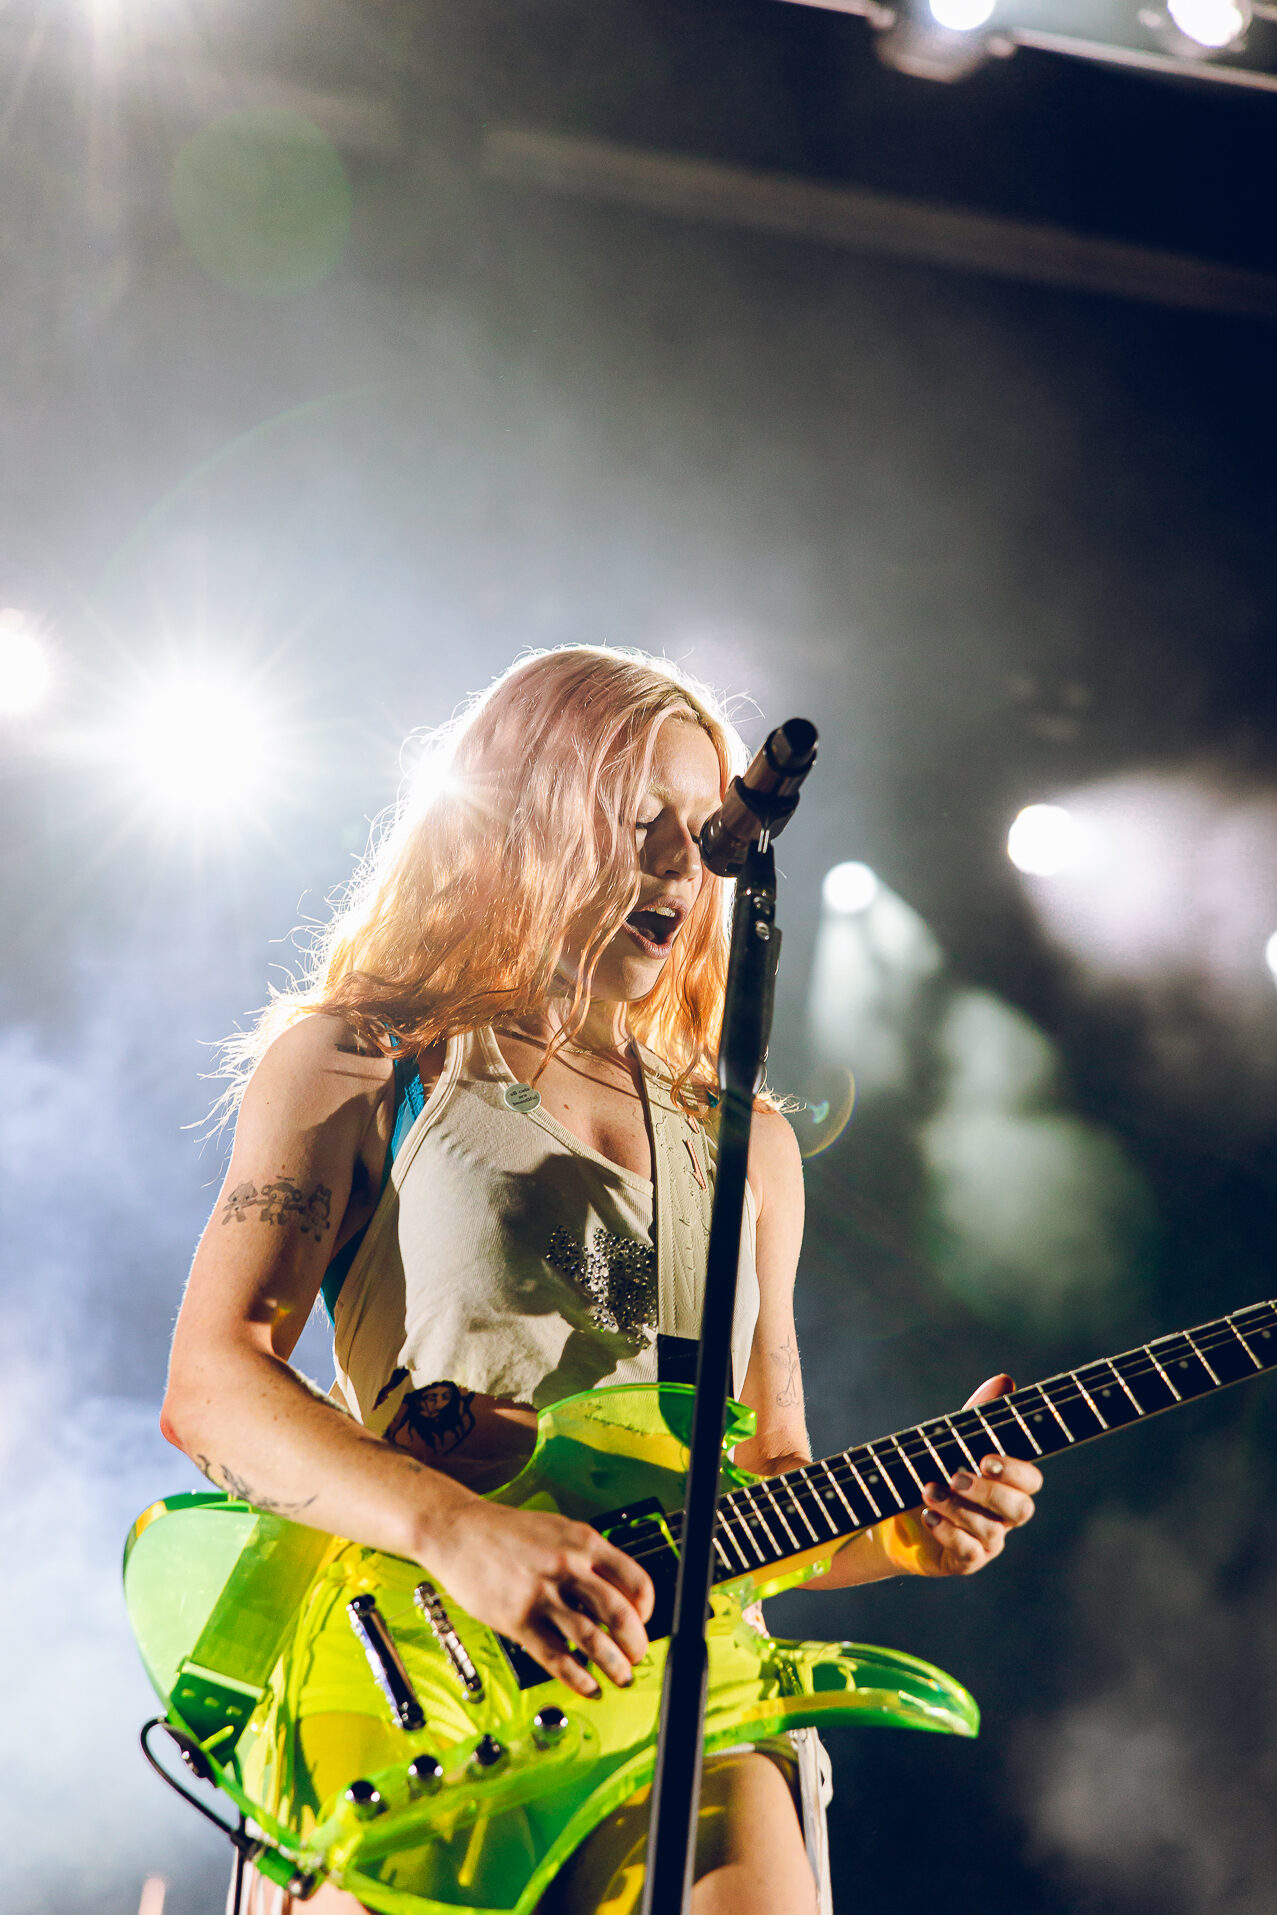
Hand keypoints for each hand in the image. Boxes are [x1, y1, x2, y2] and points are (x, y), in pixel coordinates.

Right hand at [423, 1497, 654, 1697]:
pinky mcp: (518, 1620)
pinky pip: (557, 1658)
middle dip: (636, 1644)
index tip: (646, 1621)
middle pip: (619, 1614)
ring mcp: (542, 1595)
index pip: (635, 1581)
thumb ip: (588, 1558)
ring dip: (614, 1666)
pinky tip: (588, 1686)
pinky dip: (578, 1678)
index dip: (648, 1609)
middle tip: (637, 1656)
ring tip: (621, 1677)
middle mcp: (567, 1567)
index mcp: (583, 1542)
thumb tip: (617, 1593)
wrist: (458, 1531)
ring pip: (593, 1641)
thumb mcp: (559, 1530)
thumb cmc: (507, 1532)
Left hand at [880, 1374, 1041, 1579]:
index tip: (986, 1458)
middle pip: (1021, 1510)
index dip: (1015, 1471)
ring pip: (990, 1531)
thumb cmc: (934, 1472)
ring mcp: (987, 1541)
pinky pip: (967, 1553)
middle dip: (989, 1493)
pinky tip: (928, 1516)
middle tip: (956, 1476)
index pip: (1031, 1481)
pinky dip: (948, 1533)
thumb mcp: (952, 1441)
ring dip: (957, 1508)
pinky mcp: (965, 1560)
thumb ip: (979, 1415)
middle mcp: (1004, 1516)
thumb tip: (1005, 1380)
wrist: (896, 1515)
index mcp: (1007, 1485)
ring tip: (927, 1490)